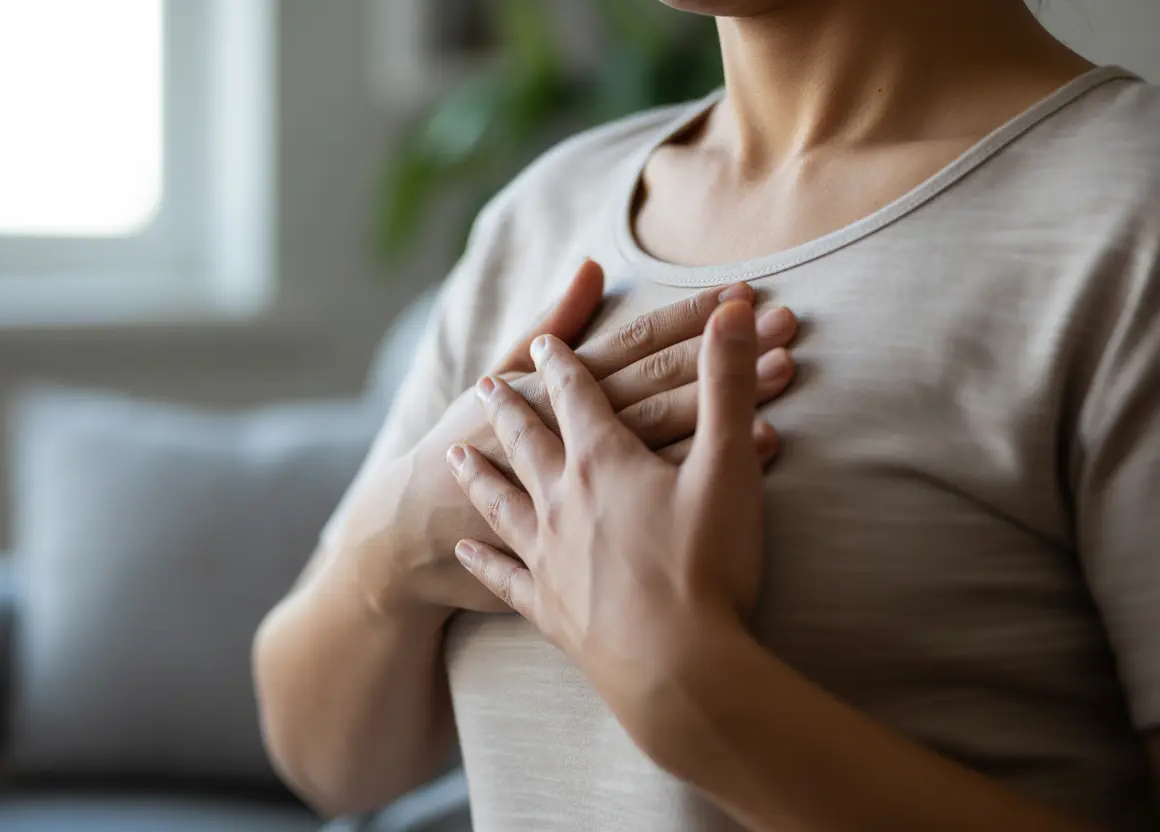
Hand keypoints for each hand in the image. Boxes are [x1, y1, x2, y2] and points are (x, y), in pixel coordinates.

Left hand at [446, 299, 764, 749]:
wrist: (676, 667)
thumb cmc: (707, 564)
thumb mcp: (729, 463)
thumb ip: (729, 383)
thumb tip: (734, 311)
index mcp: (603, 461)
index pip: (576, 397)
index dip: (562, 365)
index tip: (543, 344)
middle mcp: (561, 500)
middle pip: (527, 441)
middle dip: (509, 409)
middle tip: (485, 386)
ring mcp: (546, 555)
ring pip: (501, 501)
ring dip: (480, 475)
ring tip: (455, 456)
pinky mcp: (546, 607)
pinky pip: (502, 575)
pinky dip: (483, 559)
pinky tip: (467, 549)